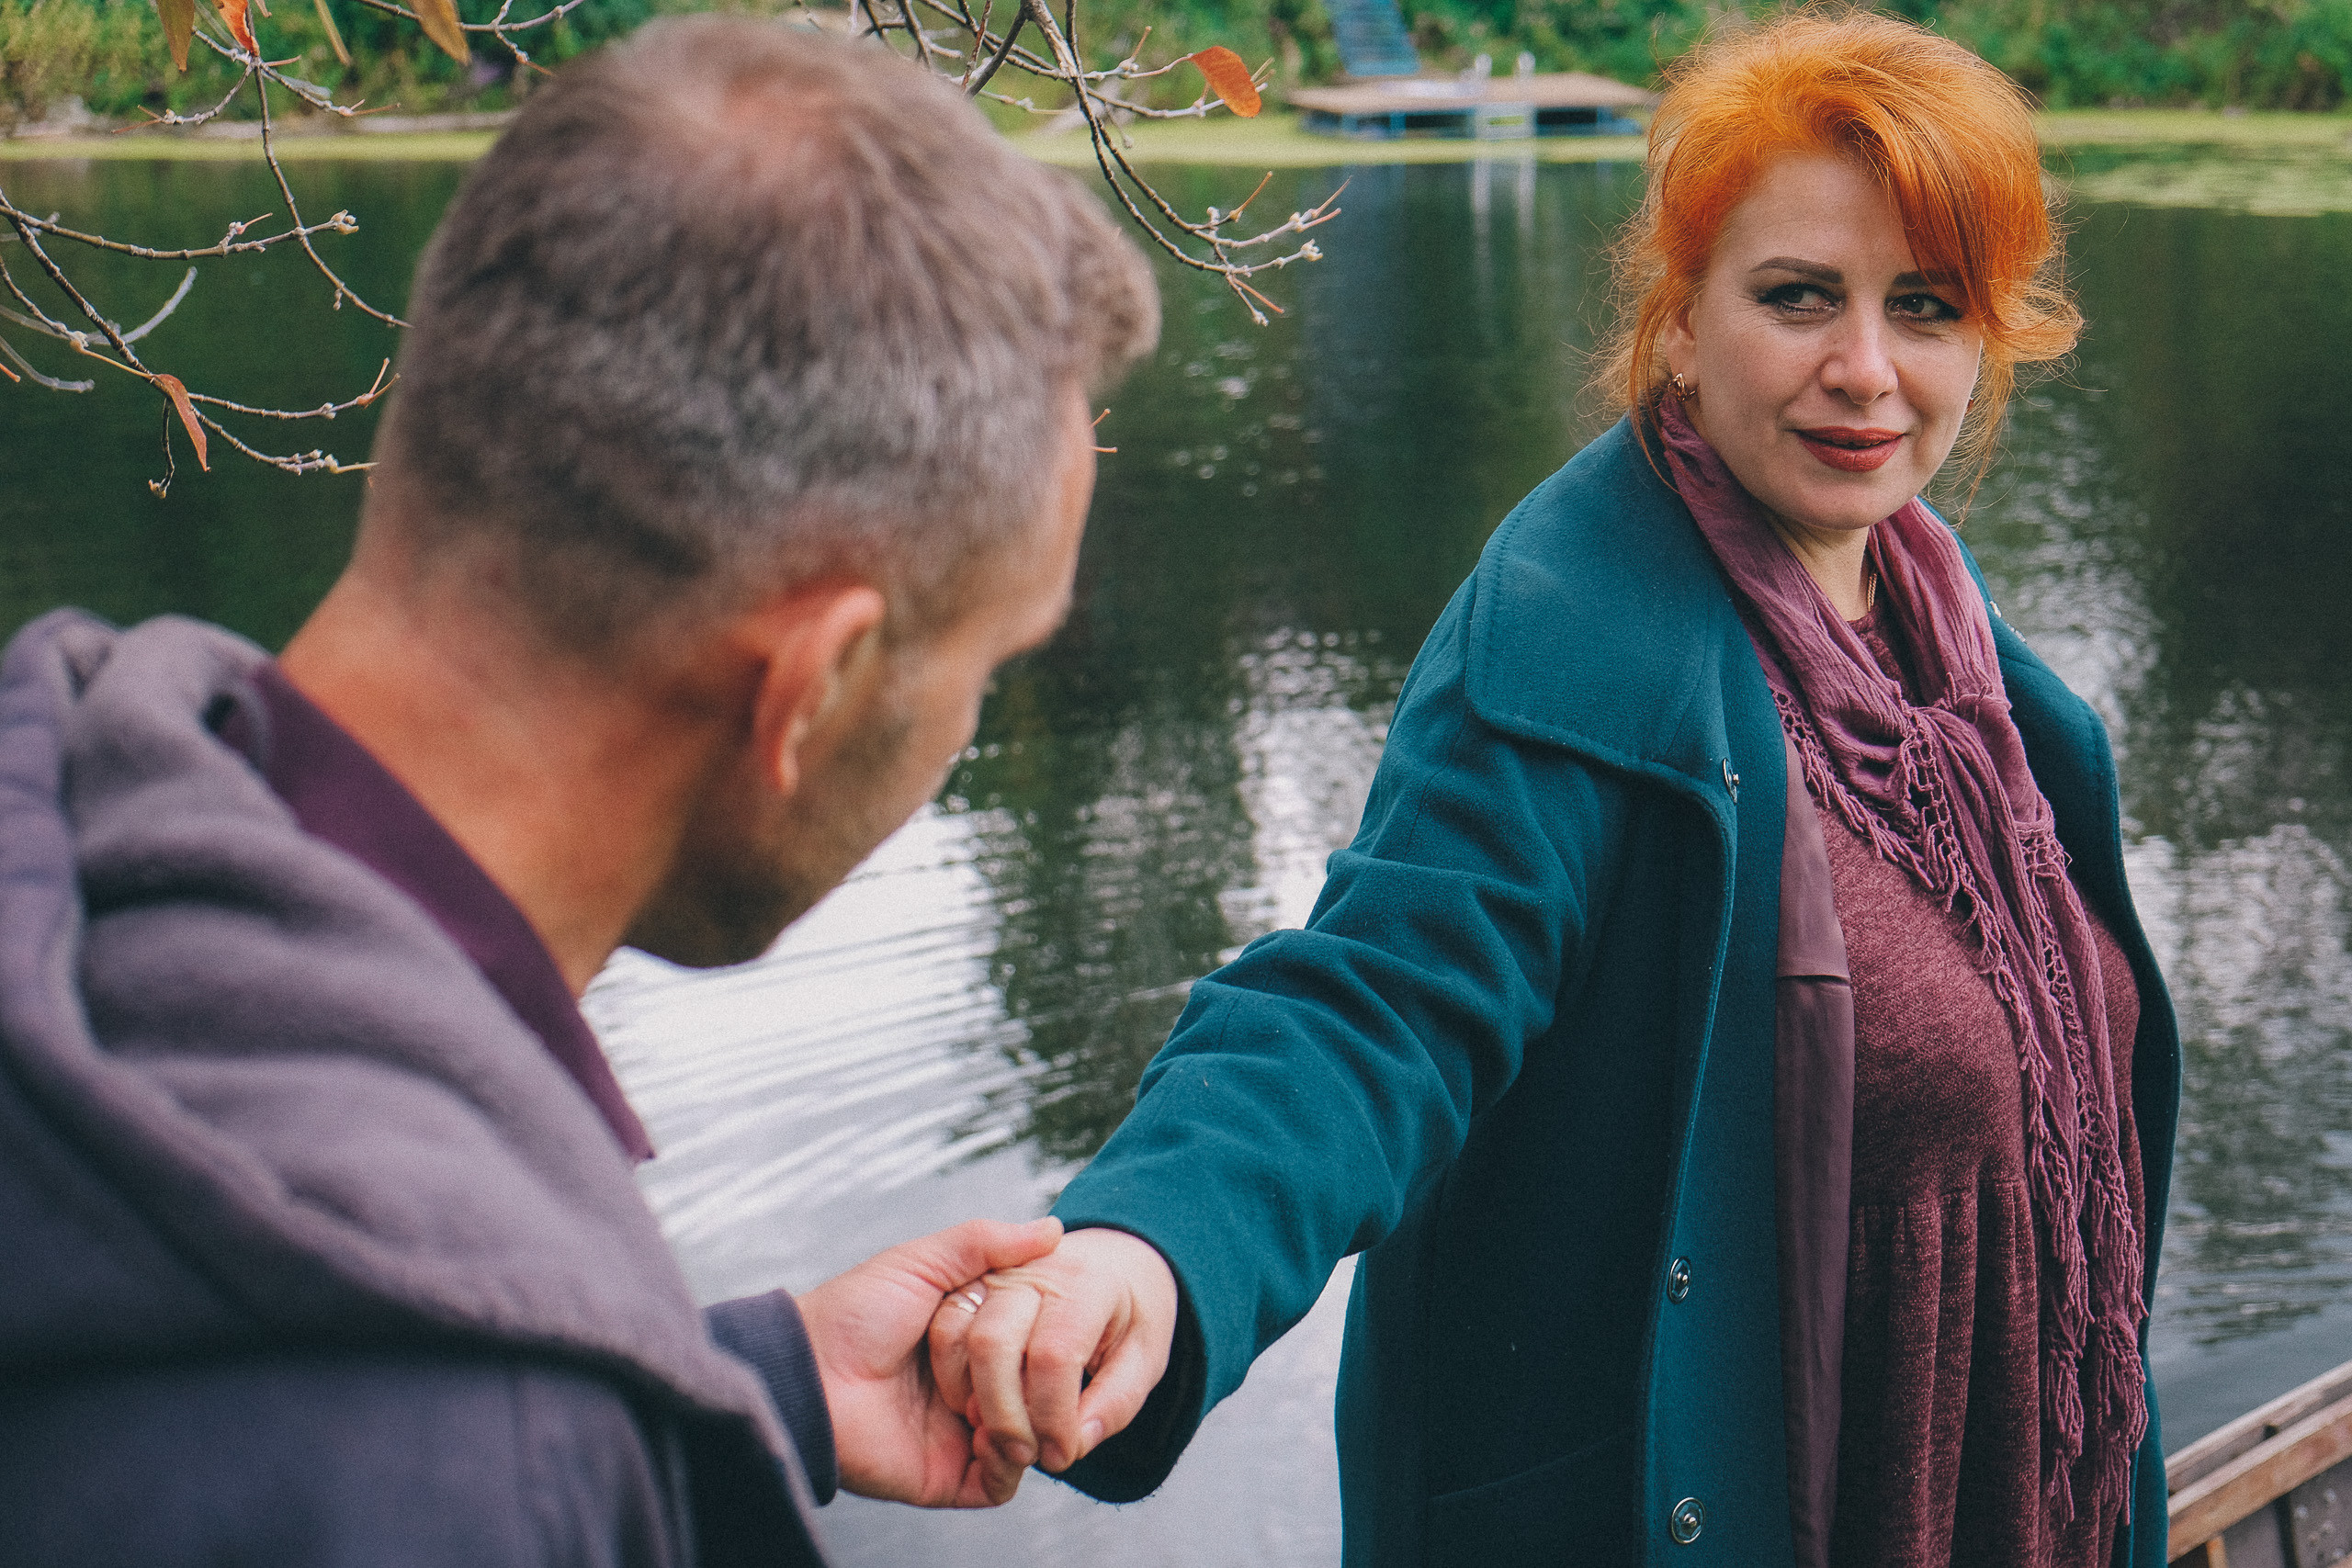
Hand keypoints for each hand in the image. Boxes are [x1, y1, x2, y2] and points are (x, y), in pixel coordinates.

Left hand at [797, 1215, 1062, 1507]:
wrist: (809, 1377)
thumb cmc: (856, 1314)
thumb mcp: (922, 1261)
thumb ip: (985, 1242)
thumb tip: (1055, 1228)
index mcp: (972, 1338)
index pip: (1037, 1341)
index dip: (1039, 1333)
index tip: (1030, 1319)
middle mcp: (974, 1385)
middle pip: (1038, 1390)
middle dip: (1030, 1380)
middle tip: (999, 1369)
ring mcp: (964, 1433)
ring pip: (1029, 1437)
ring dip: (1021, 1419)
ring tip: (985, 1404)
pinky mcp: (951, 1476)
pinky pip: (1003, 1483)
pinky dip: (1008, 1461)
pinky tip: (986, 1435)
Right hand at [928, 1225, 1177, 1476]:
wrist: (1111, 1265)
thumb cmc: (1128, 1316)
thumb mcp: (1145, 1357)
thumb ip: (1116, 1402)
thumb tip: (1075, 1443)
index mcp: (1086, 1282)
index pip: (1054, 1355)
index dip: (1053, 1417)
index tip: (1061, 1455)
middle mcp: (1034, 1268)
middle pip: (994, 1344)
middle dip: (1004, 1415)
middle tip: (1026, 1455)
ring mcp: (993, 1272)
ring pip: (958, 1337)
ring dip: (972, 1399)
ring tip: (1001, 1434)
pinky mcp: (967, 1283)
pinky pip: (943, 1331)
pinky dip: (951, 1377)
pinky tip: (980, 1404)